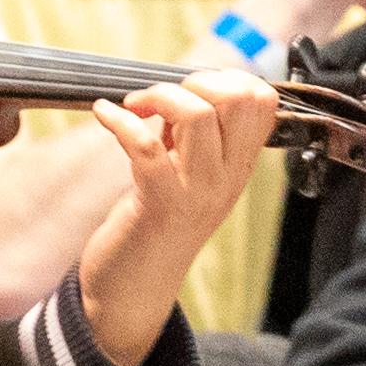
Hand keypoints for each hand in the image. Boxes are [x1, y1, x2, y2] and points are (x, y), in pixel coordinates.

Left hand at [68, 75, 273, 365]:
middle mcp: (228, 177)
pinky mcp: (159, 203)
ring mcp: (198, 192)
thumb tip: (183, 92)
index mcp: (240, 167)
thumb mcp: (192, 176)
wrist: (136, 286)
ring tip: (134, 107)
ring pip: (197, 115)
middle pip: (237, 99)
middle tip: (161, 99)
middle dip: (194, 82)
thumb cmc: (156, 224)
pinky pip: (144, 145)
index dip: (225, 79)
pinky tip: (103, 113)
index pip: (262, 101)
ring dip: (159, 96)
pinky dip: (118, 120)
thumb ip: (196, 138)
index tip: (191, 90)